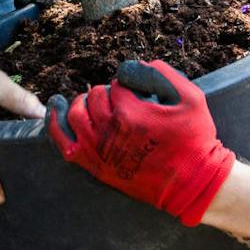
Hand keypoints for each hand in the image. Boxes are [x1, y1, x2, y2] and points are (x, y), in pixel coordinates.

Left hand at [46, 60, 233, 225]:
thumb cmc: (194, 140)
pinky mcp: (94, 165)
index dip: (129, 86)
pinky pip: (63, 142)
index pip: (117, 84)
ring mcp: (99, 149)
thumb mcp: (190, 97)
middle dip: (107, 94)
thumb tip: (131, 65)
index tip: (140, 96)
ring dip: (83, 103)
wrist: (193, 183)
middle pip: (95, 96)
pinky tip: (55, 108)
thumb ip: (161, 73)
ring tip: (94, 104)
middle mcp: (110, 129)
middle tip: (122, 103)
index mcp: (132, 111)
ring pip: (76, 113)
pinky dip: (55, 123)